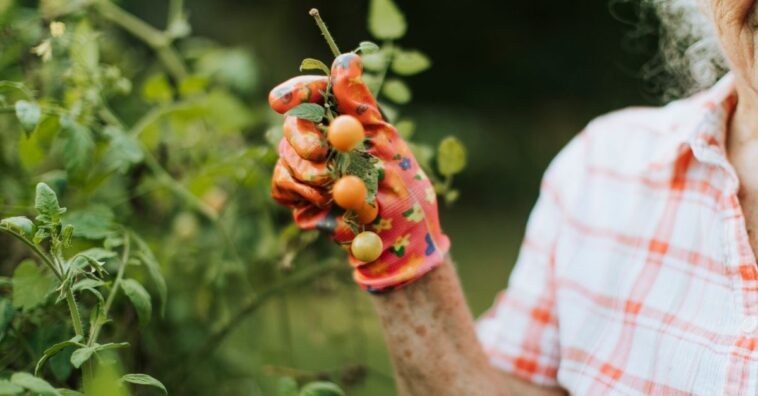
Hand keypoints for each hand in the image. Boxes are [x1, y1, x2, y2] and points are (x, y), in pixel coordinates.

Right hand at [268, 53, 449, 292]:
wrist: (399, 247)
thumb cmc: (404, 194)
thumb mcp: (388, 146)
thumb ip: (361, 106)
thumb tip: (346, 59)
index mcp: (349, 120)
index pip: (315, 93)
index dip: (295, 91)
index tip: (279, 101)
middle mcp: (325, 139)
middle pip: (293, 125)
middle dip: (303, 141)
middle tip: (321, 156)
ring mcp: (308, 168)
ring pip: (286, 159)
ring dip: (315, 180)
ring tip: (350, 199)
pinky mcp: (298, 196)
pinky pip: (282, 187)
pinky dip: (305, 200)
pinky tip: (332, 210)